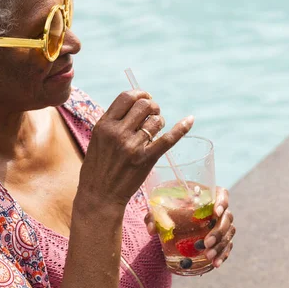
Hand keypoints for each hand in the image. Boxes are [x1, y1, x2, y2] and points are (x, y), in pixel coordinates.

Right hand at [78, 90, 193, 206]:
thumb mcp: (98, 138)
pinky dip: (181, 128)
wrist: (99, 194)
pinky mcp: (146, 159)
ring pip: (157, 120)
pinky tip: (190, 120)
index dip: (140, 93)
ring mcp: (132, 146)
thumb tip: (135, 103)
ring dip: (159, 121)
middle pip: (144, 105)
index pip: (127, 97)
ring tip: (155, 131)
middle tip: (152, 115)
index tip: (145, 97)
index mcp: (104, 124)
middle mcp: (118, 132)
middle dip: (152, 106)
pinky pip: (168, 139)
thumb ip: (114, 121)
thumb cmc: (98, 166)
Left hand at [144, 186, 235, 268]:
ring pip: (228, 233)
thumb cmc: (168, 208)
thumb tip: (152, 228)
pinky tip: (215, 263)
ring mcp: (220, 224)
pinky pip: (227, 245)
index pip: (222, 194)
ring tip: (208, 256)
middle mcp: (217, 209)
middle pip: (227, 218)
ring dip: (220, 246)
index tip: (215, 212)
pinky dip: (223, 255)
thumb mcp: (160, 209)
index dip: (222, 202)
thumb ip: (154, 215)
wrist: (172, 219)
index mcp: (206, 195)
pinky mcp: (220, 238)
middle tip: (206, 243)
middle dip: (219, 232)